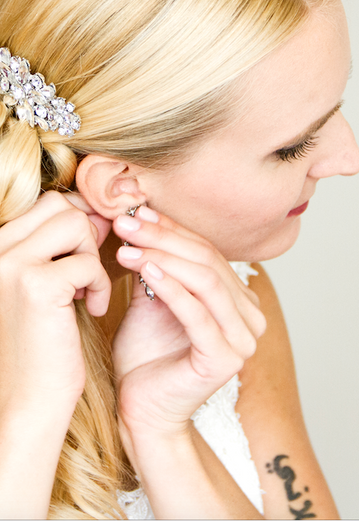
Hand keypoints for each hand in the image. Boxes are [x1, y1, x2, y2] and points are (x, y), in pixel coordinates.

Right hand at [0, 191, 111, 412]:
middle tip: (89, 271)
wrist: (26, 402)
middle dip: (87, 234)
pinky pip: (88, 262)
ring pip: (75, 223)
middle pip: (60, 205)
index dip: (80, 221)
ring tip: (86, 291)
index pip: (47, 203)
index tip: (90, 251)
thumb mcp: (48, 287)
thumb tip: (98, 214)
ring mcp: (11, 265)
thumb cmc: (42, 345)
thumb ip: (63, 248)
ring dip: (92, 255)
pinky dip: (100, 284)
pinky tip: (91, 309)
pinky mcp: (36, 285)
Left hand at [112, 207, 265, 437]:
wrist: (139, 409)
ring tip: (129, 245)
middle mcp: (250, 318)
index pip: (208, 253)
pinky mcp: (225, 359)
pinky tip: (145, 268)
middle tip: (127, 223)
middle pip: (208, 262)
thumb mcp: (152, 300)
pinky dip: (170, 286)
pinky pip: (196, 313)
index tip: (137, 213)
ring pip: (206, 281)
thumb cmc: (146, 357)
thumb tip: (145, 221)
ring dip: (164, 256)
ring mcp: (243, 340)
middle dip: (165, 238)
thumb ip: (159, 266)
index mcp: (239, 302)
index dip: (173, 229)